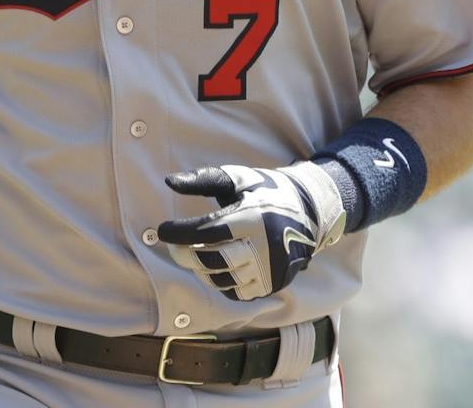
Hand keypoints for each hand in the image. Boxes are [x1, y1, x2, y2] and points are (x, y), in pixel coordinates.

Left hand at [156, 162, 344, 301]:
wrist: (309, 212)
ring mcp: (269, 270)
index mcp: (253, 218)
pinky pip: (237, 293)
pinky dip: (221, 282)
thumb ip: (204, 179)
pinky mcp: (273, 285)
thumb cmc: (266, 191)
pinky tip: (217, 266)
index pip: (207, 231)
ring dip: (201, 268)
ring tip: (197, 253)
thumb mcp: (239, 178)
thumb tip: (170, 182)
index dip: (180, 233)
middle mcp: (263, 248)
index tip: (162, 230)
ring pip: (221, 279)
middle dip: (185, 254)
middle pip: (210, 260)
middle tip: (174, 246)